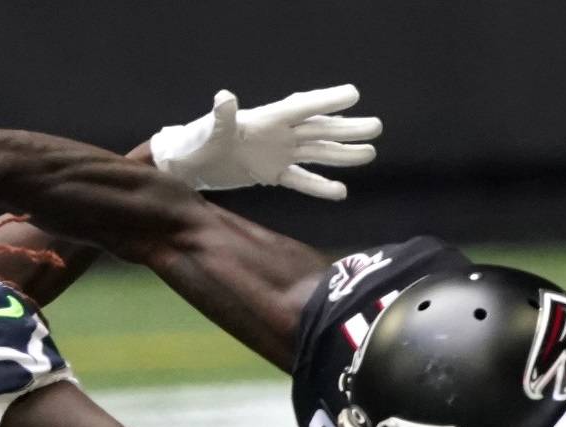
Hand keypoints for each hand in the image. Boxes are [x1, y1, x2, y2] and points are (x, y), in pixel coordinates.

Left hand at [149, 85, 381, 199]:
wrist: (188, 164)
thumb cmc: (197, 141)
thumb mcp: (209, 130)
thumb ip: (222, 116)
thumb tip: (224, 97)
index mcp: (266, 120)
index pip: (302, 108)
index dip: (327, 101)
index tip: (353, 95)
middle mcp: (278, 135)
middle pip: (319, 130)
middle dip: (347, 129)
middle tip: (377, 127)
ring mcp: (278, 154)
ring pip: (317, 153)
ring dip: (342, 155)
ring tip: (370, 154)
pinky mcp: (272, 174)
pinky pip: (300, 180)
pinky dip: (319, 186)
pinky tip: (340, 192)